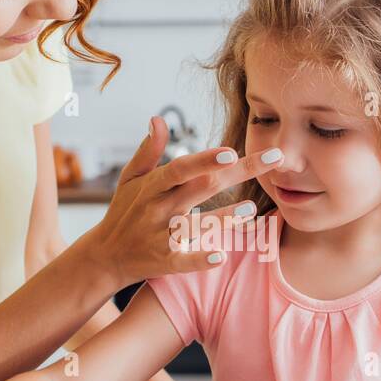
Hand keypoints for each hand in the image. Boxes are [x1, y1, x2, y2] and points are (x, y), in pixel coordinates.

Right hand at [81, 116, 282, 289]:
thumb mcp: (130, 179)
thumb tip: (157, 119)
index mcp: (152, 186)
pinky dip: (200, 260)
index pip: (182, 169)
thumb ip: (147, 151)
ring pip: (195, 225)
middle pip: (201, 188)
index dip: (205, 160)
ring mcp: (160, 236)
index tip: (233, 151)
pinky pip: (183, 261)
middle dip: (238, 173)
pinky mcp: (163, 261)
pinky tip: (221, 257)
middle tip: (274, 159)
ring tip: (250, 208)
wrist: (105, 257)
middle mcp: (158, 208)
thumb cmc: (124, 212)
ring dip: (223, 218)